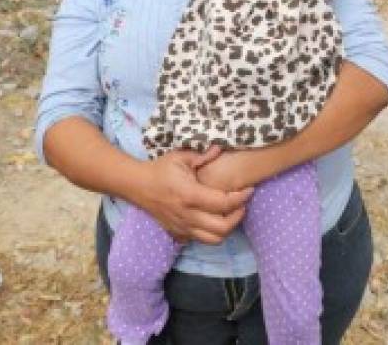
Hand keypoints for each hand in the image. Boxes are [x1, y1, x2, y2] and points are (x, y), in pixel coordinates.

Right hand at [136, 147, 252, 244]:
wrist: (138, 186)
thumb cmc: (160, 169)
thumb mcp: (180, 157)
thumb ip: (202, 155)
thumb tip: (220, 149)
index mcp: (190, 195)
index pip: (223, 203)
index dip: (241, 198)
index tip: (249, 189)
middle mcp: (187, 216)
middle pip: (222, 228)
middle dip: (238, 216)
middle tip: (242, 203)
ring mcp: (182, 227)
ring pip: (214, 240)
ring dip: (228, 228)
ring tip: (232, 213)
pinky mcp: (178, 234)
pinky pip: (201, 240)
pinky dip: (213, 233)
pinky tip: (214, 219)